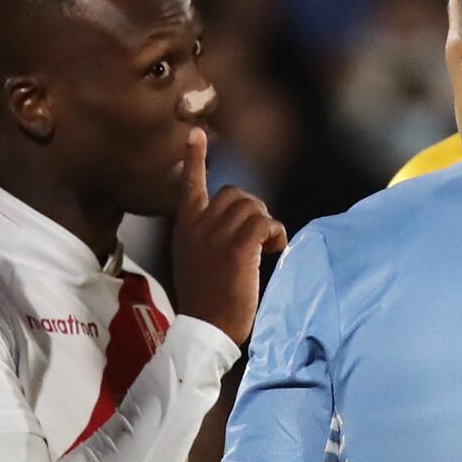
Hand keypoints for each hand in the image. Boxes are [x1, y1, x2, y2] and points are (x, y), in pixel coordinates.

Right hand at [172, 128, 285, 345]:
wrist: (205, 327)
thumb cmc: (208, 299)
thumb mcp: (197, 259)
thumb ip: (209, 236)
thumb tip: (239, 226)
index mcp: (185, 226)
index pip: (189, 184)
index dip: (194, 158)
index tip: (196, 133)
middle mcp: (197, 225)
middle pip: (235, 193)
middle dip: (254, 210)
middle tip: (260, 236)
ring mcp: (216, 235)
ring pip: (253, 207)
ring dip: (267, 224)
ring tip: (267, 248)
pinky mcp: (237, 248)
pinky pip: (265, 223)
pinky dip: (276, 235)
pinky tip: (275, 251)